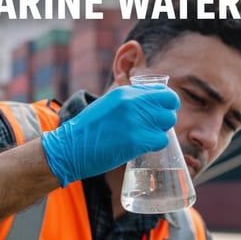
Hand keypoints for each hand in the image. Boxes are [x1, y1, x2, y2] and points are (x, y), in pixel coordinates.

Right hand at [41, 84, 179, 185]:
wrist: (71, 148)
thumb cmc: (90, 130)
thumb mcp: (110, 105)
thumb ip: (131, 101)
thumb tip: (156, 102)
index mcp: (126, 92)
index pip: (163, 91)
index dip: (167, 102)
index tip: (162, 111)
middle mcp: (132, 103)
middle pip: (169, 107)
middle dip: (165, 118)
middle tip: (153, 127)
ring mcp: (135, 121)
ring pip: (168, 123)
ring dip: (160, 131)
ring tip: (146, 136)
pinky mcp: (136, 140)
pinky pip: (161, 140)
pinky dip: (156, 145)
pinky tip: (143, 146)